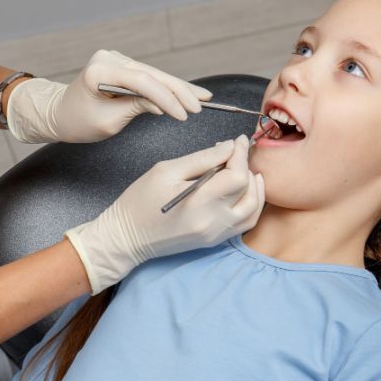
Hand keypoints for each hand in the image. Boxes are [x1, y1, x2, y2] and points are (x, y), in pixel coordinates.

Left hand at [6, 49, 212, 143]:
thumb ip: (137, 108)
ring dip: (178, 88)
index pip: (142, 82)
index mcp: (100, 70)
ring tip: (203, 98)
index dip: (167, 98)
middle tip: (202, 104)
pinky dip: (166, 86)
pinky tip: (186, 92)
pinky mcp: (122, 65)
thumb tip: (164, 105)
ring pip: (154, 74)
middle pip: (152, 74)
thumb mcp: (108, 121)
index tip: (184, 115)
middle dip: (179, 91)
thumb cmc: (78, 121)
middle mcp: (109, 58)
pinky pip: (148, 76)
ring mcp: (116, 59)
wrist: (59, 113)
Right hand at [65, 135, 264, 293]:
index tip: (238, 140)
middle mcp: (213, 221)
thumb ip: (202, 158)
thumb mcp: (166, 171)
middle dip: (246, 166)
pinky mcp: (214, 240)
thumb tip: (229, 147)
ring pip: (253, 209)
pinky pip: (245, 223)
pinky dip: (251, 205)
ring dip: (255, 187)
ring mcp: (216, 234)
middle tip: (235, 152)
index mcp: (199, 202)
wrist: (125, 238)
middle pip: (248, 191)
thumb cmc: (139, 201)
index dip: (241, 154)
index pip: (237, 175)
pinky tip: (245, 191)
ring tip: (246, 170)